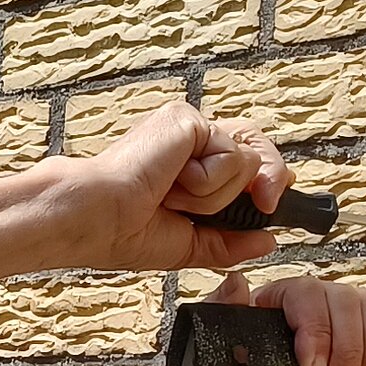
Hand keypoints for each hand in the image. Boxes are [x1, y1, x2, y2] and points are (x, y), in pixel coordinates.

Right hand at [52, 100, 290, 274]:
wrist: (95, 221)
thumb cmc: (122, 231)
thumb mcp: (190, 245)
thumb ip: (230, 241)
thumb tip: (268, 240)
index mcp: (187, 163)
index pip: (243, 158)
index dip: (267, 179)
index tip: (270, 204)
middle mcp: (189, 141)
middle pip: (257, 146)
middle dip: (269, 181)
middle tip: (259, 205)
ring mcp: (187, 127)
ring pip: (246, 159)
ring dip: (215, 196)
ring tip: (173, 198)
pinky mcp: (186, 120)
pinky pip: (230, 155)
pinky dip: (206, 183)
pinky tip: (170, 184)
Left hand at [209, 264, 365, 365]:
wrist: (275, 364)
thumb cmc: (256, 348)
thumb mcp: (230, 333)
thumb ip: (224, 309)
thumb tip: (236, 284)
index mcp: (287, 292)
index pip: (308, 297)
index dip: (317, 331)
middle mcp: (324, 291)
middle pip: (347, 304)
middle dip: (347, 352)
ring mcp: (353, 301)